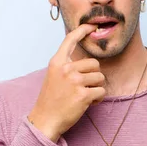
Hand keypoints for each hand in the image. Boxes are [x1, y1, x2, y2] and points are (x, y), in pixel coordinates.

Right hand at [28, 24, 105, 141]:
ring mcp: (74, 82)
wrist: (45, 120)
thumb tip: (88, 62)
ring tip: (84, 95)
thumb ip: (67, 66)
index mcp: (57, 62)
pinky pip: (101, 92)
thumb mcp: (54, 76)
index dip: (82, 31)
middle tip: (83, 87)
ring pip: (100, 78)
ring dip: (96, 88)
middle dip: (94, 76)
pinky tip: (87, 103)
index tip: (91, 25)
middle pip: (94, 63)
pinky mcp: (83, 95)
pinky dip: (98, 99)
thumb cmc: (51, 99)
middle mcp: (66, 69)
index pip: (70, 40)